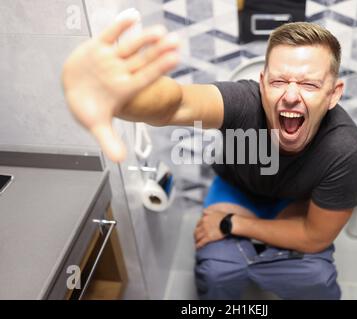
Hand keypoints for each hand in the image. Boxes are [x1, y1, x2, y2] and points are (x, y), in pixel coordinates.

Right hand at [62, 18, 178, 161]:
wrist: (75, 92)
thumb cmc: (89, 109)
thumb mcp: (97, 125)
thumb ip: (109, 140)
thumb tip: (120, 160)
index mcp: (124, 89)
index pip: (146, 77)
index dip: (160, 68)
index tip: (176, 58)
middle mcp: (121, 72)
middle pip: (143, 60)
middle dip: (159, 51)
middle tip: (176, 41)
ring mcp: (111, 59)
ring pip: (130, 46)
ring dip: (144, 37)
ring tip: (159, 30)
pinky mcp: (98, 47)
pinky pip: (111, 34)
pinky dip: (120, 25)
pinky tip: (132, 16)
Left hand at [194, 208, 229, 248]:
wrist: (229, 223)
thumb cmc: (224, 217)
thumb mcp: (215, 211)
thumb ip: (208, 211)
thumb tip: (203, 211)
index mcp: (204, 218)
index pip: (198, 224)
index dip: (197, 228)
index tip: (198, 230)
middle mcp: (203, 225)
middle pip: (196, 231)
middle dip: (195, 235)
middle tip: (196, 237)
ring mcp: (206, 231)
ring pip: (197, 237)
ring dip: (196, 240)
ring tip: (196, 242)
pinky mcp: (209, 237)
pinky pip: (201, 242)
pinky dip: (198, 245)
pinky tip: (197, 247)